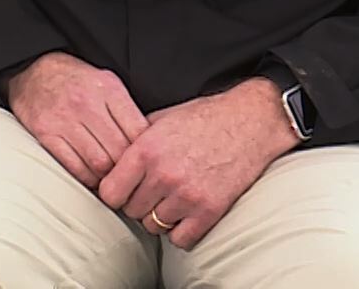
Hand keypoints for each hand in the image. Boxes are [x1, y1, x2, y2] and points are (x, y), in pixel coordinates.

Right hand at [4, 52, 149, 189]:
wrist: (33, 70)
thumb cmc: (75, 80)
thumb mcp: (107, 83)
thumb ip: (126, 110)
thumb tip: (147, 144)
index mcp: (108, 89)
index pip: (138, 131)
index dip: (145, 152)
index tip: (145, 160)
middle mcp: (86, 103)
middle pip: (120, 151)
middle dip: (127, 168)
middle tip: (130, 175)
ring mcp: (65, 119)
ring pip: (100, 163)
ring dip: (108, 177)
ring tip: (111, 177)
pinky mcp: (46, 134)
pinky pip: (75, 167)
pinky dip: (87, 178)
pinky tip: (92, 175)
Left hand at [96, 78, 298, 248]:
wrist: (249, 123)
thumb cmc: (203, 119)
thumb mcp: (159, 120)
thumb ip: (132, 141)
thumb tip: (109, 159)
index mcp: (145, 150)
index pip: (109, 193)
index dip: (114, 192)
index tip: (122, 189)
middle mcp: (163, 175)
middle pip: (130, 211)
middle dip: (136, 203)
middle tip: (149, 192)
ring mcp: (187, 195)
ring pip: (153, 226)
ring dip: (158, 217)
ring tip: (168, 200)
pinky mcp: (210, 211)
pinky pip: (180, 239)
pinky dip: (180, 231)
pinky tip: (184, 214)